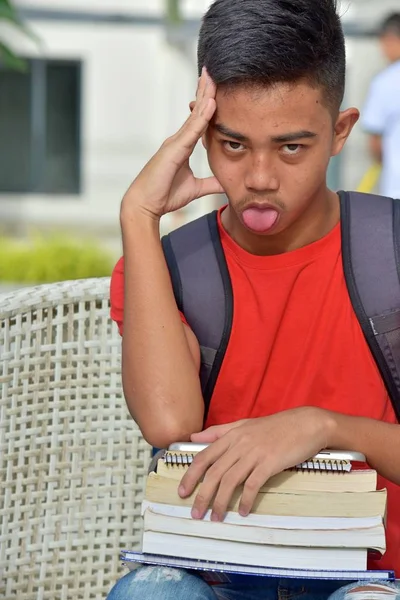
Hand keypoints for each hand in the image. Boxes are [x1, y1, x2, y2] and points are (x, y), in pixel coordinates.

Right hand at [121, 67, 223, 221]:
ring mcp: (175, 142)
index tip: (215, 88)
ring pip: (195, 115)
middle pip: (196, 111)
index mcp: (182, 146)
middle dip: (205, 91)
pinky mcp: (174, 149)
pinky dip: (202, 115)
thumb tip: (226, 183)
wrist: (145, 205)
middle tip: (214, 72)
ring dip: (205, 95)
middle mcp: (178, 140)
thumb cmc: (164, 196)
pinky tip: (211, 102)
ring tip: (213, 77)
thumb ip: (210, 184)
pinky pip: (192, 129)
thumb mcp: (195, 189)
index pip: (198, 121)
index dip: (206, 104)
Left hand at [179, 407, 333, 520]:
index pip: (204, 456)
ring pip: (231, 480)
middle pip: (214, 472)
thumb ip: (219, 432)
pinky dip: (247, 500)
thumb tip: (194, 437)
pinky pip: (253, 484)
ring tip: (217, 518)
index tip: (183, 492)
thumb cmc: (276, 426)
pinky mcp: (270, 462)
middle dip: (203, 495)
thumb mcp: (244, 424)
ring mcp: (255, 453)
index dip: (191, 475)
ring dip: (221, 502)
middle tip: (196, 514)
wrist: (306, 423)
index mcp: (231, 435)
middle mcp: (239, 444)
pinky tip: (243, 512)